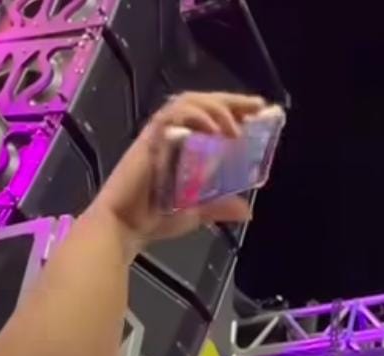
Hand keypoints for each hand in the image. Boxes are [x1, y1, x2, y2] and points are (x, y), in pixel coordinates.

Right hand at [87, 91, 265, 253]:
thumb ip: (219, 206)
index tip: (258, 110)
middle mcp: (171, 133)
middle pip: (202, 101)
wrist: (125, 227)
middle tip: (256, 105)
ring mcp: (159, 134)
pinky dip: (196, 118)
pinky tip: (214, 129)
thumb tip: (247, 211)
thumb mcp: (197, 211)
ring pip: (188, 101)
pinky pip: (172, 116)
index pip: (210, 115)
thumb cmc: (155, 217)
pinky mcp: (150, 139)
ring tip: (236, 127)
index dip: (233, 109)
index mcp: (183, 145)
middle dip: (232, 100)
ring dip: (216, 108)